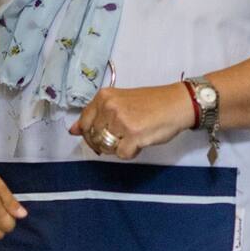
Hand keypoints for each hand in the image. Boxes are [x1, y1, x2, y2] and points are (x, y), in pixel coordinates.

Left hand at [69, 84, 192, 158]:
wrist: (177, 104)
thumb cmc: (150, 104)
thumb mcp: (119, 101)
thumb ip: (96, 114)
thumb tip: (72, 130)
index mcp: (104, 96)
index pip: (84, 122)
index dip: (90, 134)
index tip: (101, 136)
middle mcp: (109, 107)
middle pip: (94, 138)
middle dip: (107, 142)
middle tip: (124, 135)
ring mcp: (120, 121)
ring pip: (107, 147)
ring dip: (120, 147)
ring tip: (134, 136)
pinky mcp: (133, 135)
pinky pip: (122, 154)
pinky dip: (132, 152)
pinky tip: (141, 140)